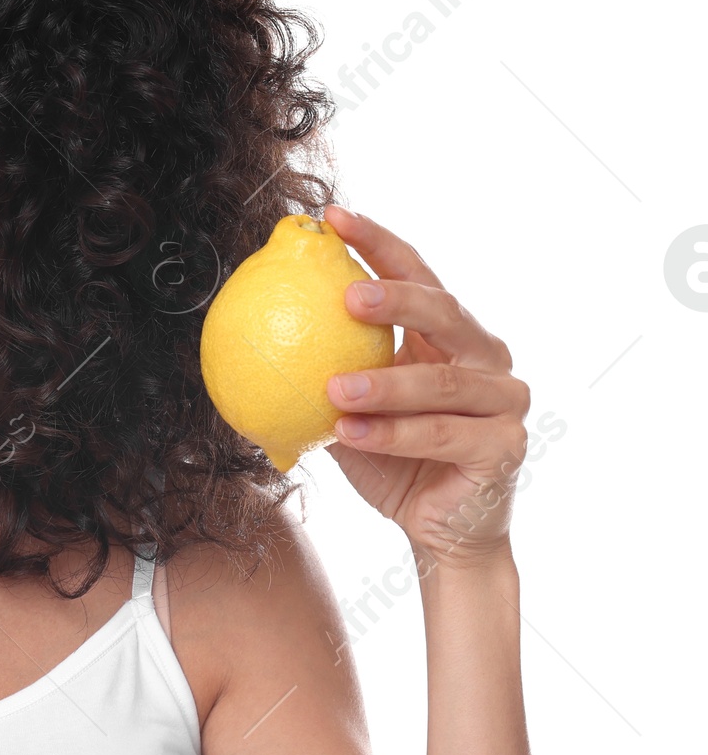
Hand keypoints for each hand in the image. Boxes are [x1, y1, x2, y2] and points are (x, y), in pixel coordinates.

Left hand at [321, 205, 529, 569]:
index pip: (418, 275)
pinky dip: (393, 434)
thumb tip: (251, 333)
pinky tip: (348, 431)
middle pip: (444, 312)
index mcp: (451, 337)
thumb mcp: (350, 414)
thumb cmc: (394, 466)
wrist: (439, 534)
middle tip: (344, 295)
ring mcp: (504, 402)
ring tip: (333, 387)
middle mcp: (487, 359)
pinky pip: (442, 435)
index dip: (378, 244)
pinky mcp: (504, 447)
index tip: (332, 219)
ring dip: (384, 382)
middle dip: (395, 297)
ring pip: (442, 381)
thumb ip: (321, 373)